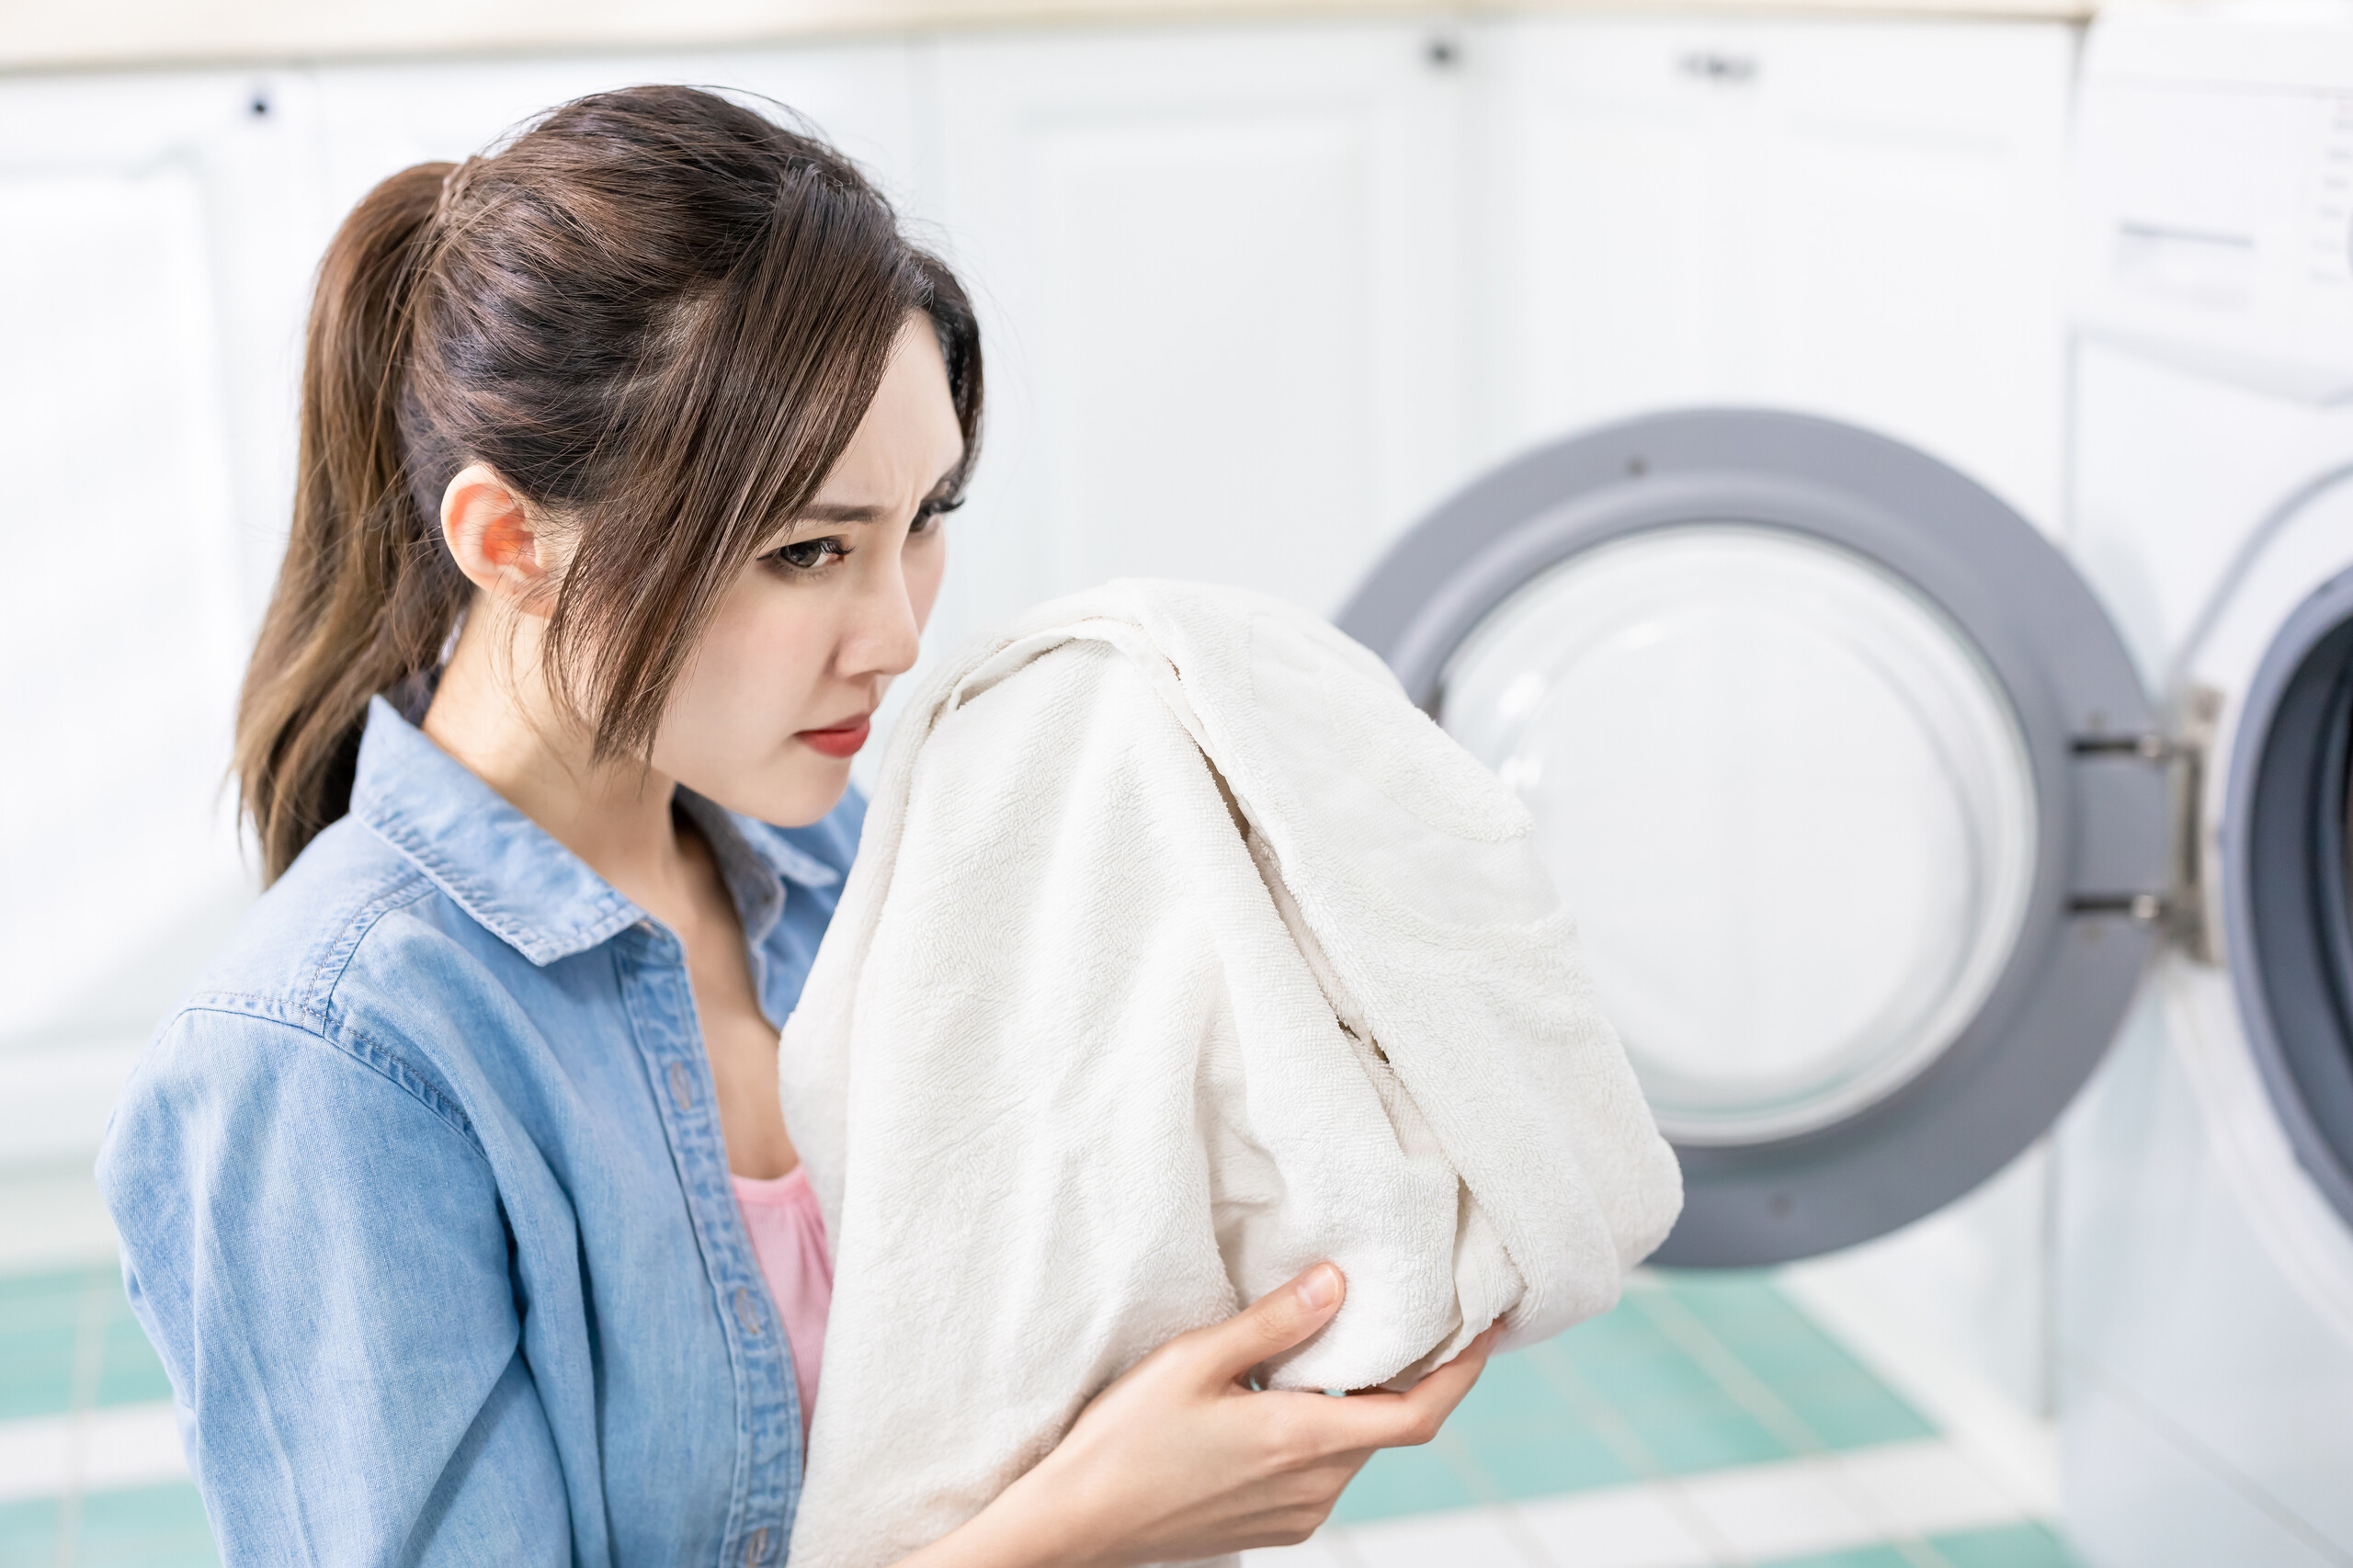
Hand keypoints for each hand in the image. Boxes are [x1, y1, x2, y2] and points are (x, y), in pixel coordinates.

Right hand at [918, 1264, 1496, 1567]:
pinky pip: (1326, 1472)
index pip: (1418, 1411)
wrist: (1074, 1527)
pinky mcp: (1273, 1526)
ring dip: (1369, 1402)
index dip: (1465, 1371)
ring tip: (1361, 1343)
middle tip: (1429, 1315)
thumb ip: (1272, 1324)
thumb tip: (1338, 1282)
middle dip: (1418, 1374)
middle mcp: (1314, 1487)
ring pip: (1359, 1449)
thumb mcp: (1192, 1363)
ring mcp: (1296, 1514)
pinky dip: (1335, 1429)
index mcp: (1302, 1442)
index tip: (1491, 1327)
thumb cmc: (1122, 1443)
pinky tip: (1302, 1393)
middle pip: (1393, 1427)